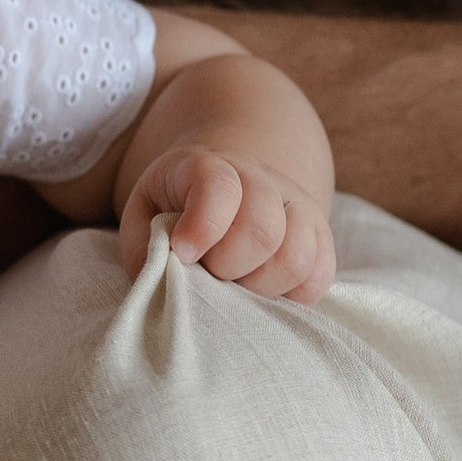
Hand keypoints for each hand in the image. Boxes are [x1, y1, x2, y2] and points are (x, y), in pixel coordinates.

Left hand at [120, 149, 333, 301]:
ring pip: (296, 256)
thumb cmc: (176, 207)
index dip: (203, 226)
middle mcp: (262, 180)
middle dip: (227, 266)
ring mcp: (297, 207)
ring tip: (234, 284)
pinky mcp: (320, 237)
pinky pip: (319, 275)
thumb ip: (141, 246)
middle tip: (207, 272)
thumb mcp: (144, 215)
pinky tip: (261, 290)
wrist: (225, 185)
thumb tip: (156, 279)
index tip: (183, 253)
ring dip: (259, 286)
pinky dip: (291, 294)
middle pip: (262, 229)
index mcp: (210, 166)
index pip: (219, 187)